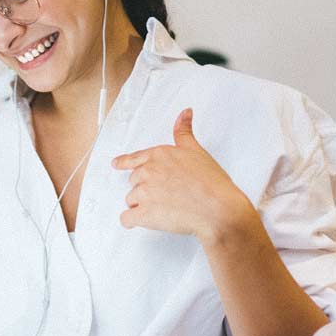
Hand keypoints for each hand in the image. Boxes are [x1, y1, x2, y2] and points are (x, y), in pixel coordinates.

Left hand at [109, 108, 257, 241]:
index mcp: (159, 155)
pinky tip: (144, 221)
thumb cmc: (212, 183)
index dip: (124, 163)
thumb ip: (184, 132)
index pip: (134, 158)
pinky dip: (133, 222)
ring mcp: (144, 193)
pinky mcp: (144, 214)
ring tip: (166, 208)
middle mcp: (148, 172)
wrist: (219, 209)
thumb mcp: (197, 151)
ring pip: (131, 201)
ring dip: (143, 206)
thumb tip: (185, 113)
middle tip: (167, 195)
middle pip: (134, 182)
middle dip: (146, 189)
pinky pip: (126, 219)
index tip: (116, 164)